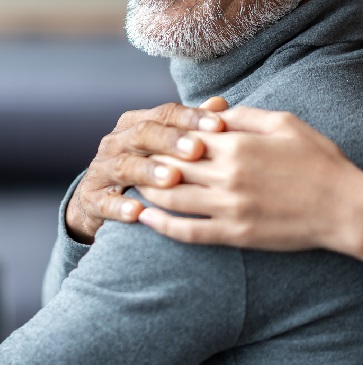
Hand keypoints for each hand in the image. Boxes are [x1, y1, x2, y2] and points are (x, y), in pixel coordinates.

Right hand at [66, 97, 228, 244]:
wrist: (100, 201)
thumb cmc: (147, 168)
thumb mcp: (167, 147)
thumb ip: (192, 127)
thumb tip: (220, 104)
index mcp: (137, 124)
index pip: (166, 114)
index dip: (191, 118)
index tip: (219, 125)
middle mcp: (116, 142)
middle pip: (143, 134)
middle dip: (171, 141)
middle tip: (197, 149)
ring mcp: (101, 170)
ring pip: (124, 166)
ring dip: (148, 171)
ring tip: (172, 178)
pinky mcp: (91, 199)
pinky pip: (103, 202)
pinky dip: (119, 206)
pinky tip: (137, 211)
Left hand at [137, 107, 362, 251]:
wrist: (344, 207)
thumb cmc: (319, 161)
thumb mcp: (286, 123)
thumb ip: (245, 116)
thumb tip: (213, 113)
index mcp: (237, 144)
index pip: (181, 138)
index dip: (161, 138)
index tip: (152, 140)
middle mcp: (227, 175)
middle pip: (168, 168)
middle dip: (148, 164)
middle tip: (137, 164)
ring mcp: (230, 207)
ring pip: (170, 200)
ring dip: (147, 193)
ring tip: (137, 187)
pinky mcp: (236, 233)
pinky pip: (188, 233)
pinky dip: (162, 227)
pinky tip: (146, 220)